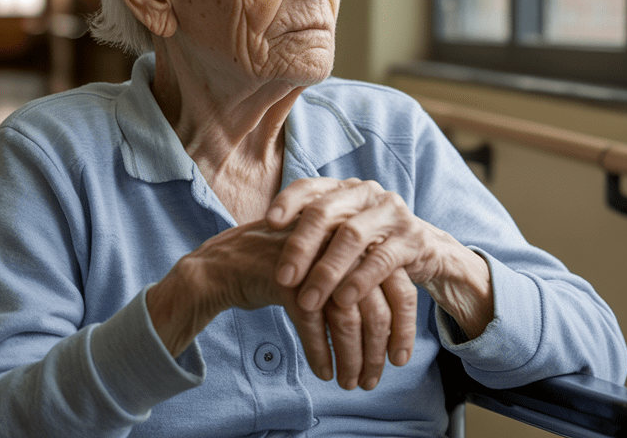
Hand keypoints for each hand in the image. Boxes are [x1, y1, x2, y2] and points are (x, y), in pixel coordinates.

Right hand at [145, 218, 415, 389]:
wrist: (224, 265)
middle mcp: (342, 249)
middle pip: (376, 307)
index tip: (400, 359)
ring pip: (346, 319)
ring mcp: (314, 263)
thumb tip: (391, 329)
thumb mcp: (326, 274)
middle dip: (377, 351)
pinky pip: (312, 324)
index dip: (403, 328)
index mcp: (360, 244)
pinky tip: (323, 372)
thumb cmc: (283, 273)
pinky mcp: (287, 279)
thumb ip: (357, 289)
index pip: (399, 287)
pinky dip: (320, 353)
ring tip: (349, 382)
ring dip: (351, 358)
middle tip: (374, 380)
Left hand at [266, 177, 493, 341]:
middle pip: (326, 213)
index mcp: (343, 189)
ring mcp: (391, 213)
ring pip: (353, 236)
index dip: (289, 202)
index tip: (268, 224)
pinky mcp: (412, 238)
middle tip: (282, 279)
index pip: (310, 186)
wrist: (423, 250)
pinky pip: (383, 258)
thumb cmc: (367, 245)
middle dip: (301, 247)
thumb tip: (253, 242)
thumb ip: (307, 234)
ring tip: (308, 301)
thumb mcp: (337, 233)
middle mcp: (366, 193)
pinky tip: (344, 301)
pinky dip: (361, 280)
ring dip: (328, 271)